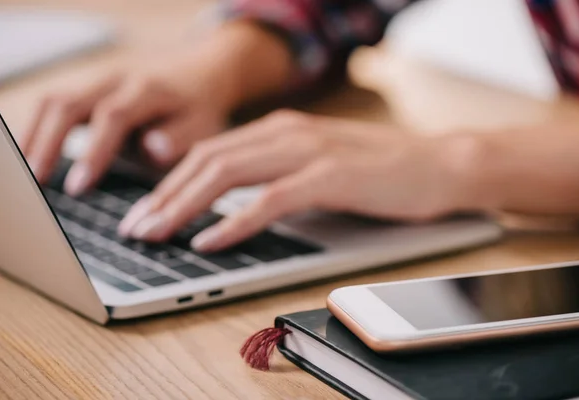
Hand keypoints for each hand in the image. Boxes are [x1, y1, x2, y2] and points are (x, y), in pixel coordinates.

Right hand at [19, 22, 292, 195]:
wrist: (199, 72)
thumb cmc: (200, 107)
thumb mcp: (204, 125)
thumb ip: (179, 139)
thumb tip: (153, 150)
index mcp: (148, 90)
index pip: (113, 117)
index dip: (93, 151)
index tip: (77, 187)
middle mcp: (117, 80)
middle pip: (69, 104)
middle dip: (47, 144)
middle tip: (36, 183)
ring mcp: (98, 80)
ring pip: (53, 101)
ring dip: (35, 136)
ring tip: (27, 176)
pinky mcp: (89, 88)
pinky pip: (54, 104)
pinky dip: (38, 129)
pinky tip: (32, 156)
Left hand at [118, 110, 478, 251]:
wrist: (442, 165)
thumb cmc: (383, 172)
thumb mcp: (319, 167)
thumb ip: (278, 178)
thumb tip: (237, 206)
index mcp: (280, 130)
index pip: (210, 153)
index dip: (170, 183)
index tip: (146, 212)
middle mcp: (287, 133)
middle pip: (207, 160)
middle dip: (164, 196)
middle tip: (136, 228)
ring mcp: (309, 151)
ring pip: (228, 174)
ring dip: (185, 206)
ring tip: (157, 233)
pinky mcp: (332, 176)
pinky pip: (270, 199)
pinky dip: (236, 220)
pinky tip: (211, 239)